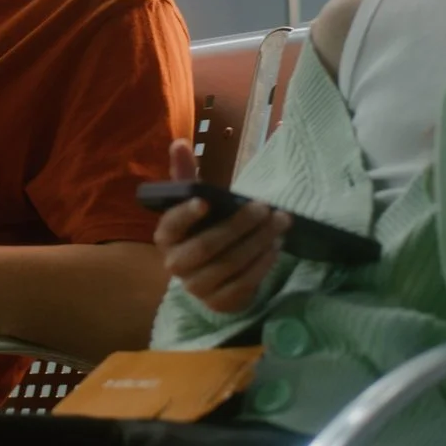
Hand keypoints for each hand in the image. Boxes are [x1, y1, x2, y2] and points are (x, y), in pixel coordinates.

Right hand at [152, 140, 288, 314]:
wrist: (213, 278)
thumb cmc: (205, 232)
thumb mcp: (196, 204)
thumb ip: (187, 176)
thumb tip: (179, 143)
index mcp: (166, 237)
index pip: (171, 226)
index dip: (186, 214)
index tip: (206, 200)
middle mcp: (175, 264)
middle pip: (207, 246)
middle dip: (239, 225)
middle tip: (265, 208)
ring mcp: (196, 287)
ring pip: (229, 264)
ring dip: (258, 242)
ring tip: (280, 223)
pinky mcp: (218, 302)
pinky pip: (243, 283)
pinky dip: (262, 264)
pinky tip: (275, 247)